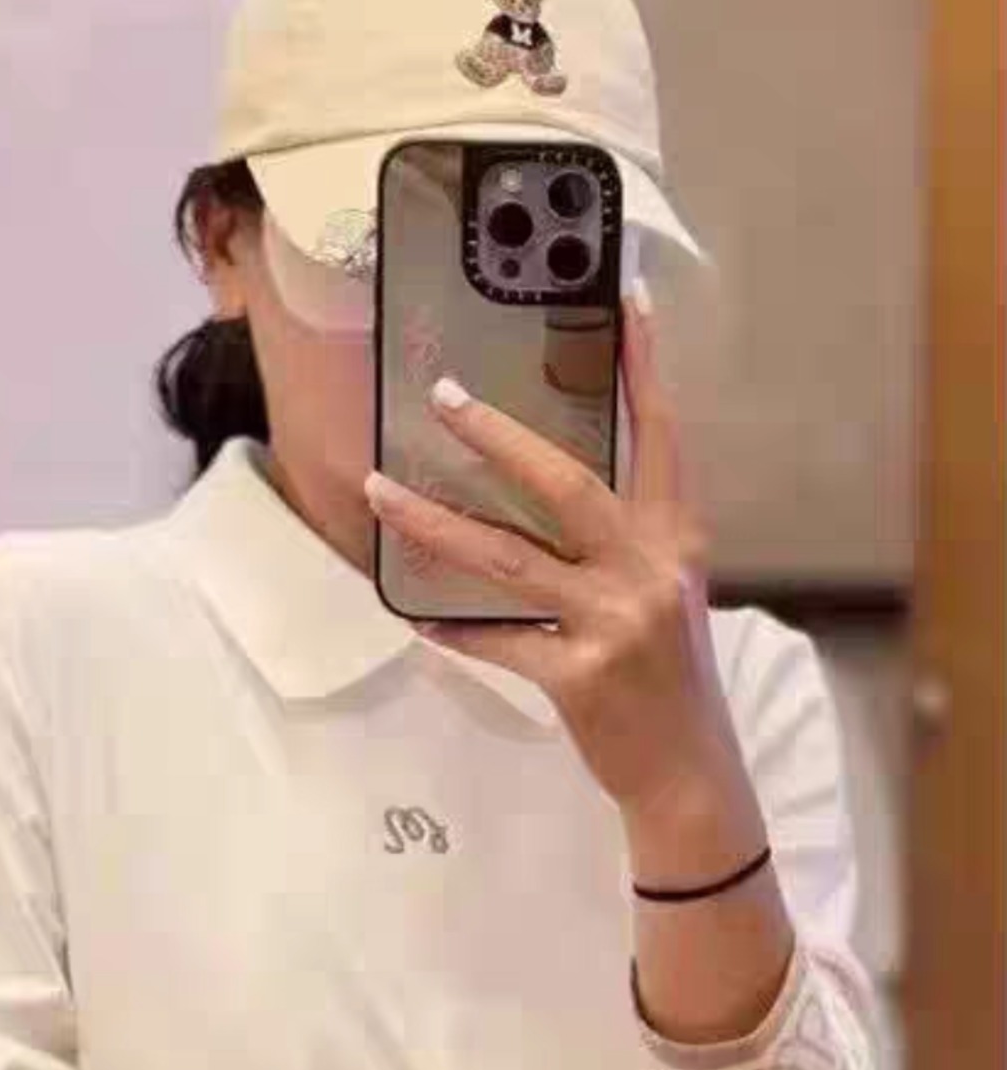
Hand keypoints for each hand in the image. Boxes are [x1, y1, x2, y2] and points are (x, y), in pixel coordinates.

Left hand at [364, 288, 742, 818]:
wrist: (690, 769)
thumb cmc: (670, 676)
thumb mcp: (665, 591)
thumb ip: (624, 539)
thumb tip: (546, 488)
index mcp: (675, 538)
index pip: (661, 435)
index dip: (643, 368)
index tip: (627, 300)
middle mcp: (648, 570)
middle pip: (564, 483)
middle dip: (497, 435)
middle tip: (443, 393)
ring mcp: (613, 623)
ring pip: (507, 558)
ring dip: (435, 522)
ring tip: (379, 490)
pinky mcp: (578, 677)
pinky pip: (498, 641)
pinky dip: (455, 629)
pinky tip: (417, 614)